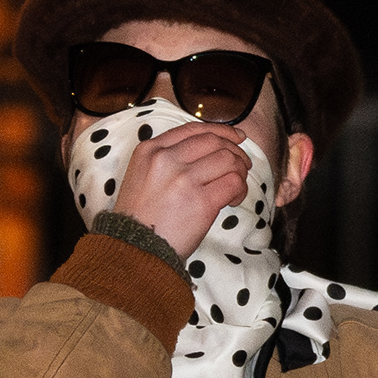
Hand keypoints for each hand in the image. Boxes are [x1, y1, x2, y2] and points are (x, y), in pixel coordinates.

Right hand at [119, 120, 255, 258]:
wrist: (134, 248)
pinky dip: (240, 189)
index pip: (193, 129)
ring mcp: (184, 179)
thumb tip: (209, 152)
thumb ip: (167, 159)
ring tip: (236, 185)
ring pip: (228, 160)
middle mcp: (166, 159)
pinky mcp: (201, 201)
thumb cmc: (140, 217)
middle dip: (235, 151)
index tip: (235, 137)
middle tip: (242, 165)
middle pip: (214, 142)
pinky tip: (233, 200)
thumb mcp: (142, 175)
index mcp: (149, 149)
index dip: (221, 130)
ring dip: (239, 171)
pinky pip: (234, 183)